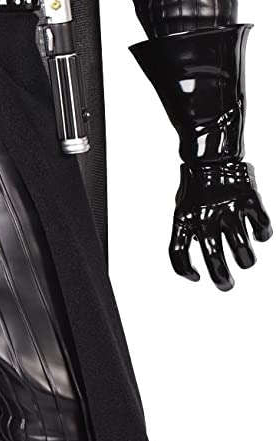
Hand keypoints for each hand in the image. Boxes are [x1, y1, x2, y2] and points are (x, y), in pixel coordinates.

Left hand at [169, 158, 270, 289]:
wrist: (210, 154)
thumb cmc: (196, 187)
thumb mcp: (183, 209)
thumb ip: (189, 233)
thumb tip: (194, 266)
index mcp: (184, 218)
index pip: (178, 252)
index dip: (185, 270)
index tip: (196, 277)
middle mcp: (205, 216)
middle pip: (213, 258)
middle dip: (222, 279)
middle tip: (226, 286)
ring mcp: (228, 208)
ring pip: (242, 249)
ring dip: (245, 261)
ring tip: (245, 262)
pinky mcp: (249, 200)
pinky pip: (262, 227)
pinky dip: (263, 236)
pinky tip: (259, 236)